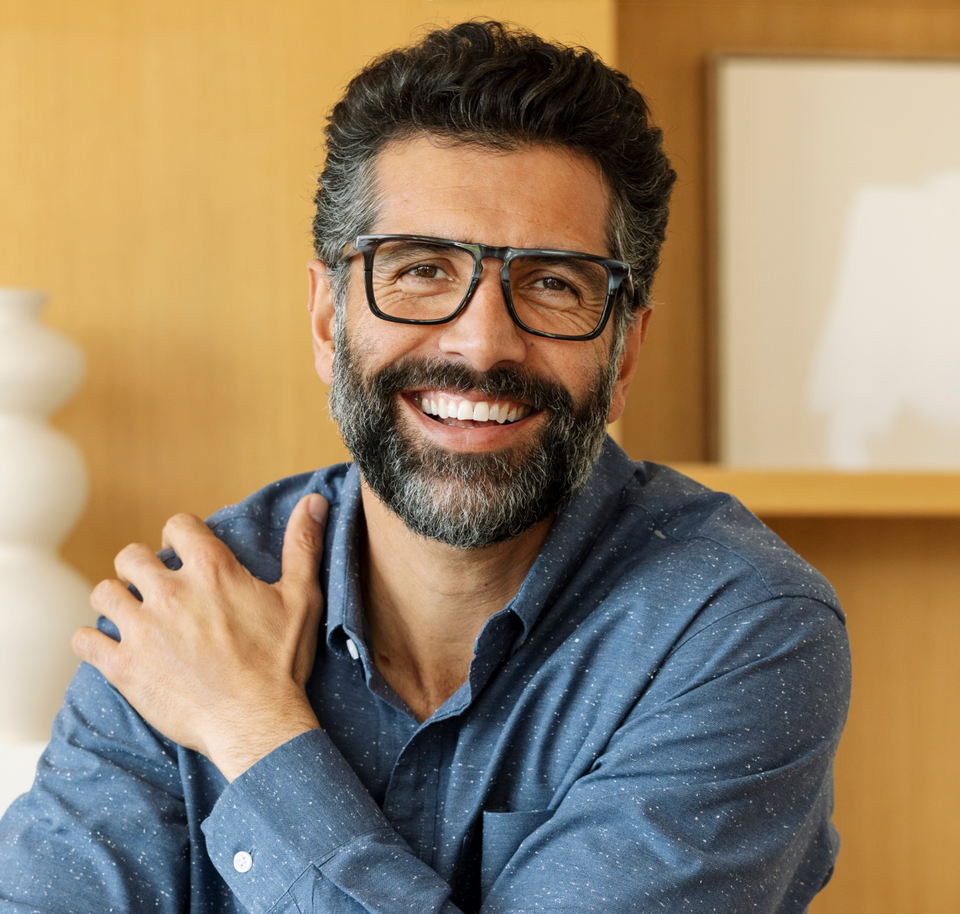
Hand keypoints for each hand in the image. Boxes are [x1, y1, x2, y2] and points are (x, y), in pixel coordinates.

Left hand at [71, 493, 328, 780]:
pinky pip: (84, 640)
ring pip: (103, 594)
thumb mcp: (301, 596)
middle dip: (141, 566)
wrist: (257, 723)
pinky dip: (91, 641)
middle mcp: (170, 592)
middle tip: (156, 587)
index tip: (185, 553)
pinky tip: (107, 646)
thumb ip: (303, 544)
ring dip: (116, 600)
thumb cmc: (281, 661)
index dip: (181, 536)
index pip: (178, 526)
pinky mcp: (123, 666)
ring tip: (132, 615)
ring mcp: (142, 629)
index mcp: (212, 570)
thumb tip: (315, 500)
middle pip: (130, 556)